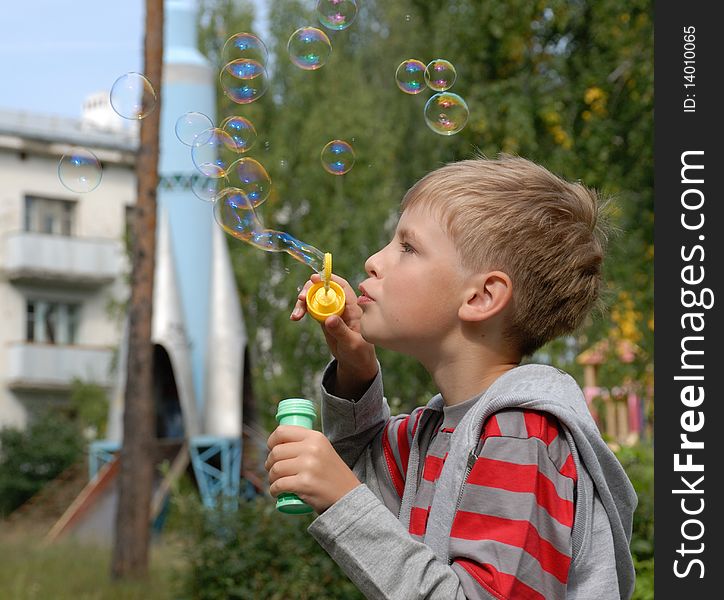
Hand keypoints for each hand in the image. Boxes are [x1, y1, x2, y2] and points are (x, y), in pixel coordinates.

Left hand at [265, 425, 360, 513]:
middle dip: (269, 463)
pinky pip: (279, 485)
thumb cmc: (331, 474)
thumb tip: (278, 443)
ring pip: (275, 469)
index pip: (282, 431)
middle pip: (276, 452)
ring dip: (271, 478)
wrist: (348, 496)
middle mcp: (312, 448)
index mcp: (315, 437)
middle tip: (273, 470)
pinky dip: (274, 490)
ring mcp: (308, 466)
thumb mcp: (323, 450)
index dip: (272, 441)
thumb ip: (306, 444)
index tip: (271, 450)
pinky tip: (277, 492)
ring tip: (276, 482)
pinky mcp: (305, 483)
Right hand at [290, 273, 377, 397]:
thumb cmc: (360, 353)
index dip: (329, 279)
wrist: (355, 362)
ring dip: (303, 301)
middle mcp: (342, 305)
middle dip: (311, 289)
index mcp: (353, 307)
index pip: (341, 286)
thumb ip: (341, 331)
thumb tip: (329, 318)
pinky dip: (302, 310)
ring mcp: (332, 310)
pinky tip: (296, 317)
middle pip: (325, 288)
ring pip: (315, 297)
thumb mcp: (352, 343)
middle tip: (300, 298)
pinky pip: (311, 307)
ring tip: (296, 315)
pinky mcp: (323, 316)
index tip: (315, 278)